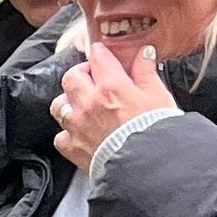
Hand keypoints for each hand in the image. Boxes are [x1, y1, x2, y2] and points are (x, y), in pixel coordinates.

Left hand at [52, 41, 175, 173]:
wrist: (147, 164)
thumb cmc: (155, 130)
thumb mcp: (157, 94)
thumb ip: (146, 71)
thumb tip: (143, 53)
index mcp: (111, 86)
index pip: (97, 57)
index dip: (100, 53)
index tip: (102, 54)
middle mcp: (89, 103)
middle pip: (71, 77)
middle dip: (80, 73)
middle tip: (91, 78)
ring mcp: (77, 125)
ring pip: (59, 104)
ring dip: (68, 101)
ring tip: (80, 104)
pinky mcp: (73, 148)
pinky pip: (60, 136)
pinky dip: (66, 133)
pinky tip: (77, 133)